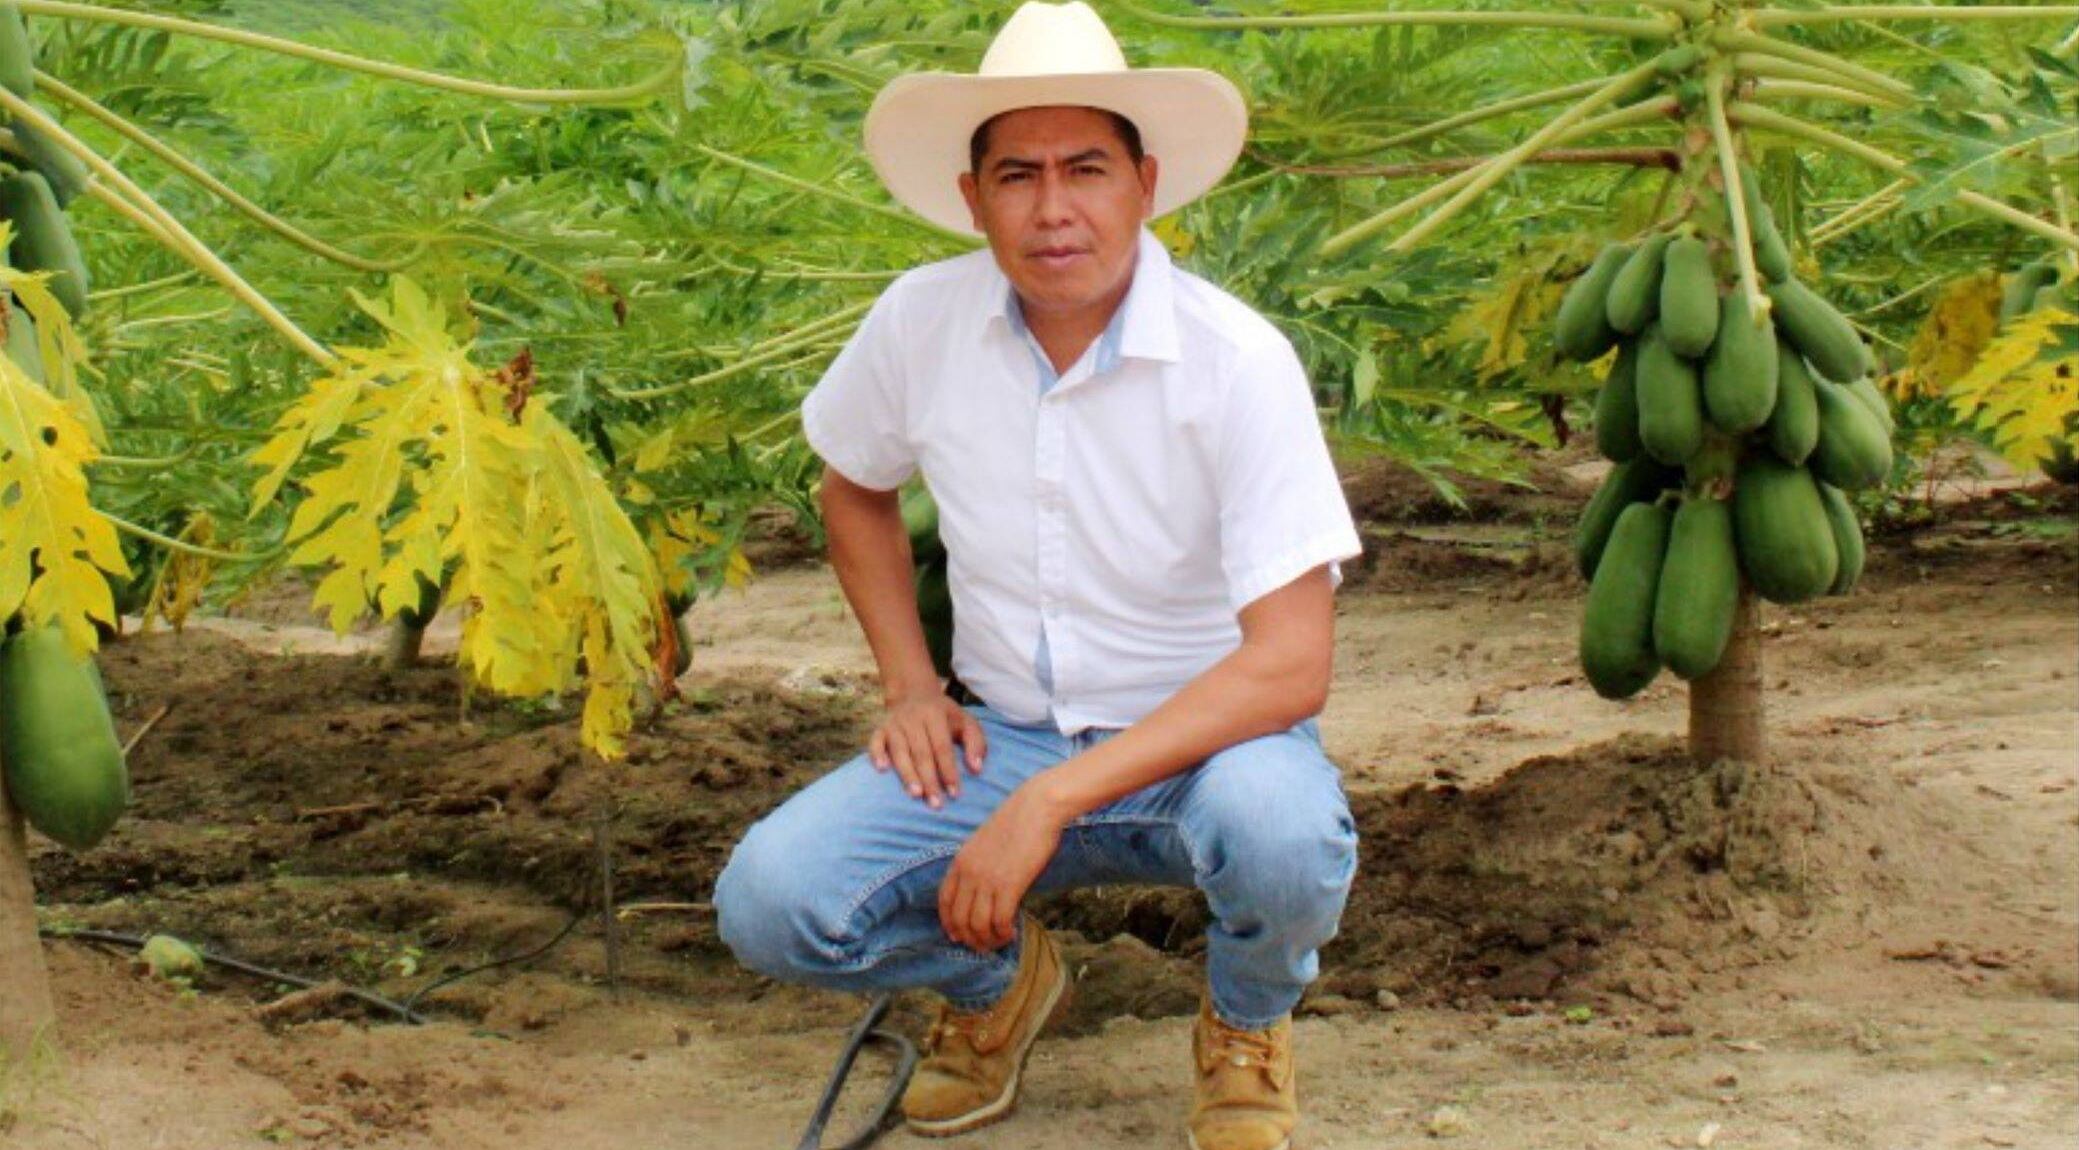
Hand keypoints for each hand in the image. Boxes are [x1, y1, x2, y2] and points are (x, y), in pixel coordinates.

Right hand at [870, 692, 986, 808]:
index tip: (954, 794)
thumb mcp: (965, 721)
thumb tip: (977, 769)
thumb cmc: (944, 715)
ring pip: (900, 751)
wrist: (914, 693)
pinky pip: (875, 742)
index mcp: (935, 715)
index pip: (942, 747)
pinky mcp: (880, 729)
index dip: (948, 770)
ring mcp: (894, 724)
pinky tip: (882, 769)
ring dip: (907, 774)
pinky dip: (877, 755)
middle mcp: (913, 718)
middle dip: (929, 779)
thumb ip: (976, 743)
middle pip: (921, 753)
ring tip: (915, 794)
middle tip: (935, 803)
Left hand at [939, 782, 1069, 951]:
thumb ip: (978, 864)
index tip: (957, 935)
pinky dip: (1003, 933)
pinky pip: (999, 921)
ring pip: (977, 925)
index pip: (944, 901)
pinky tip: (1011, 933)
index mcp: (960, 861)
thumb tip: (983, 890)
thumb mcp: (985, 842)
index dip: (949, 922)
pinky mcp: (1008, 885)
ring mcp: (987, 880)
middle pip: (959, 919)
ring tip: (999, 941)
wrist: (1037, 807)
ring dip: (987, 940)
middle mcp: (968, 873)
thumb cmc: (1017, 822)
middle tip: (983, 946)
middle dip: (969, 938)